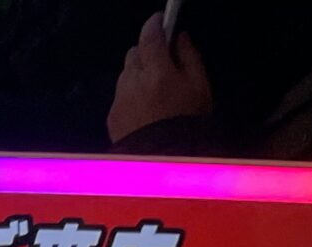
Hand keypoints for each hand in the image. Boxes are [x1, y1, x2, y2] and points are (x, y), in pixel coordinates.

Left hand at [109, 14, 211, 143]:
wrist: (163, 161)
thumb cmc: (188, 122)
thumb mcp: (199, 87)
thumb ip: (189, 57)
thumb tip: (179, 38)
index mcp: (157, 73)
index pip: (150, 37)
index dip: (155, 24)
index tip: (160, 20)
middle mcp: (132, 83)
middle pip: (134, 53)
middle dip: (147, 53)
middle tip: (162, 63)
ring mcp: (118, 100)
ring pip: (125, 75)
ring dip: (137, 75)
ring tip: (155, 90)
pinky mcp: (111, 116)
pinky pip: (119, 95)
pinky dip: (130, 94)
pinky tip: (144, 108)